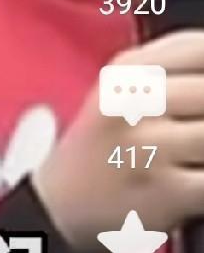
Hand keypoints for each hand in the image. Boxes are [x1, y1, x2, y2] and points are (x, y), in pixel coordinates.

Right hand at [32, 30, 203, 252]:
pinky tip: (200, 174)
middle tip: (199, 123)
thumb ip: (171, 62)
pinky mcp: (165, 191)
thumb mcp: (121, 86)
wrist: (63, 204)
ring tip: (199, 150)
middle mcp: (134, 100)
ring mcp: (148, 146)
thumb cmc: (104, 141)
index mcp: (127, 69)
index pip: (196, 48)